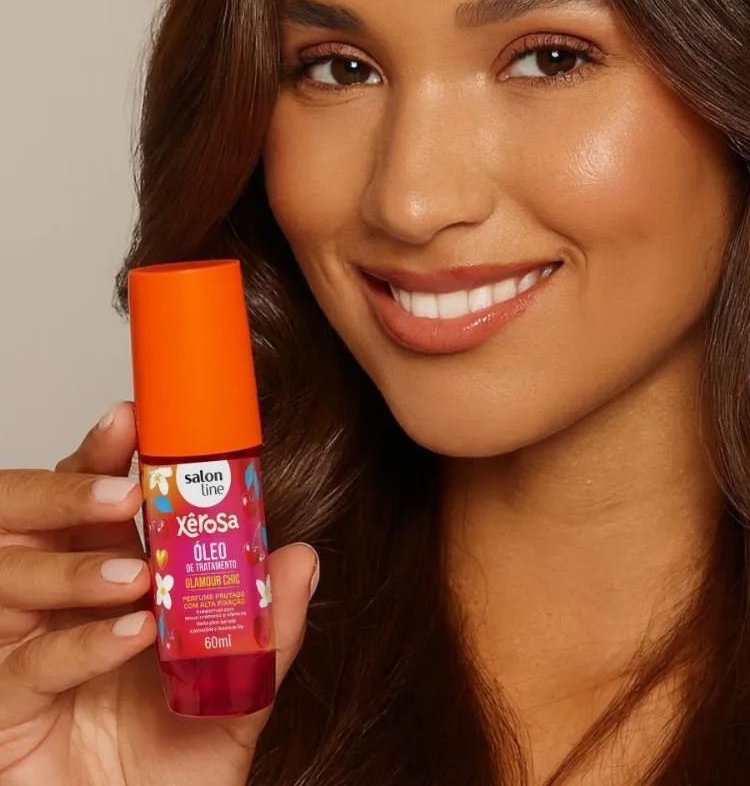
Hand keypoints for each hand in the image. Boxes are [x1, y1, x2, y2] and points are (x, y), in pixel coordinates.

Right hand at [0, 401, 317, 785]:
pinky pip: (23, 667)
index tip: (134, 418)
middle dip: (70, 491)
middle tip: (125, 487)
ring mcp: (17, 655)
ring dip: (76, 567)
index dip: (103, 454)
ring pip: (9, 580)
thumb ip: (267, 630)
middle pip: (27, 520)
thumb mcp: (238, 695)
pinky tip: (129, 634)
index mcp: (104, 581)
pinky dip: (78, 645)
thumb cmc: (176, 766)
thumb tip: (301, 558)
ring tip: (139, 575)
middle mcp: (52, 606)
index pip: (89, 499)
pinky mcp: (3, 711)